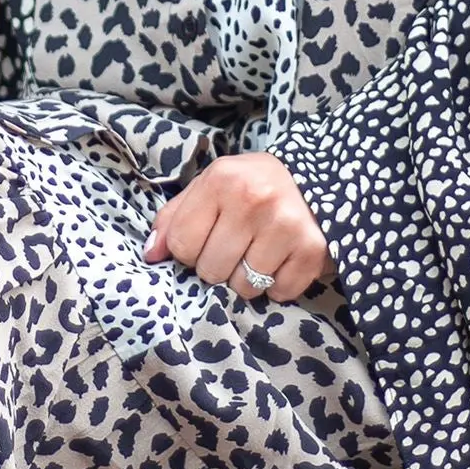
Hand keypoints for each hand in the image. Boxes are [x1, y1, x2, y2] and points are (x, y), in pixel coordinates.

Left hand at [143, 152, 329, 301]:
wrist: (319, 175)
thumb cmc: (254, 185)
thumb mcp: (211, 186)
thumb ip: (175, 218)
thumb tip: (150, 255)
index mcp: (221, 180)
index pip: (181, 244)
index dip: (190, 250)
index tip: (208, 238)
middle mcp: (253, 200)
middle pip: (211, 270)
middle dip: (220, 266)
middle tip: (238, 246)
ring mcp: (286, 225)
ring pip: (244, 287)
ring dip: (249, 278)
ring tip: (262, 252)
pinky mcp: (312, 249)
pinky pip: (279, 293)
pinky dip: (279, 284)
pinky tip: (283, 259)